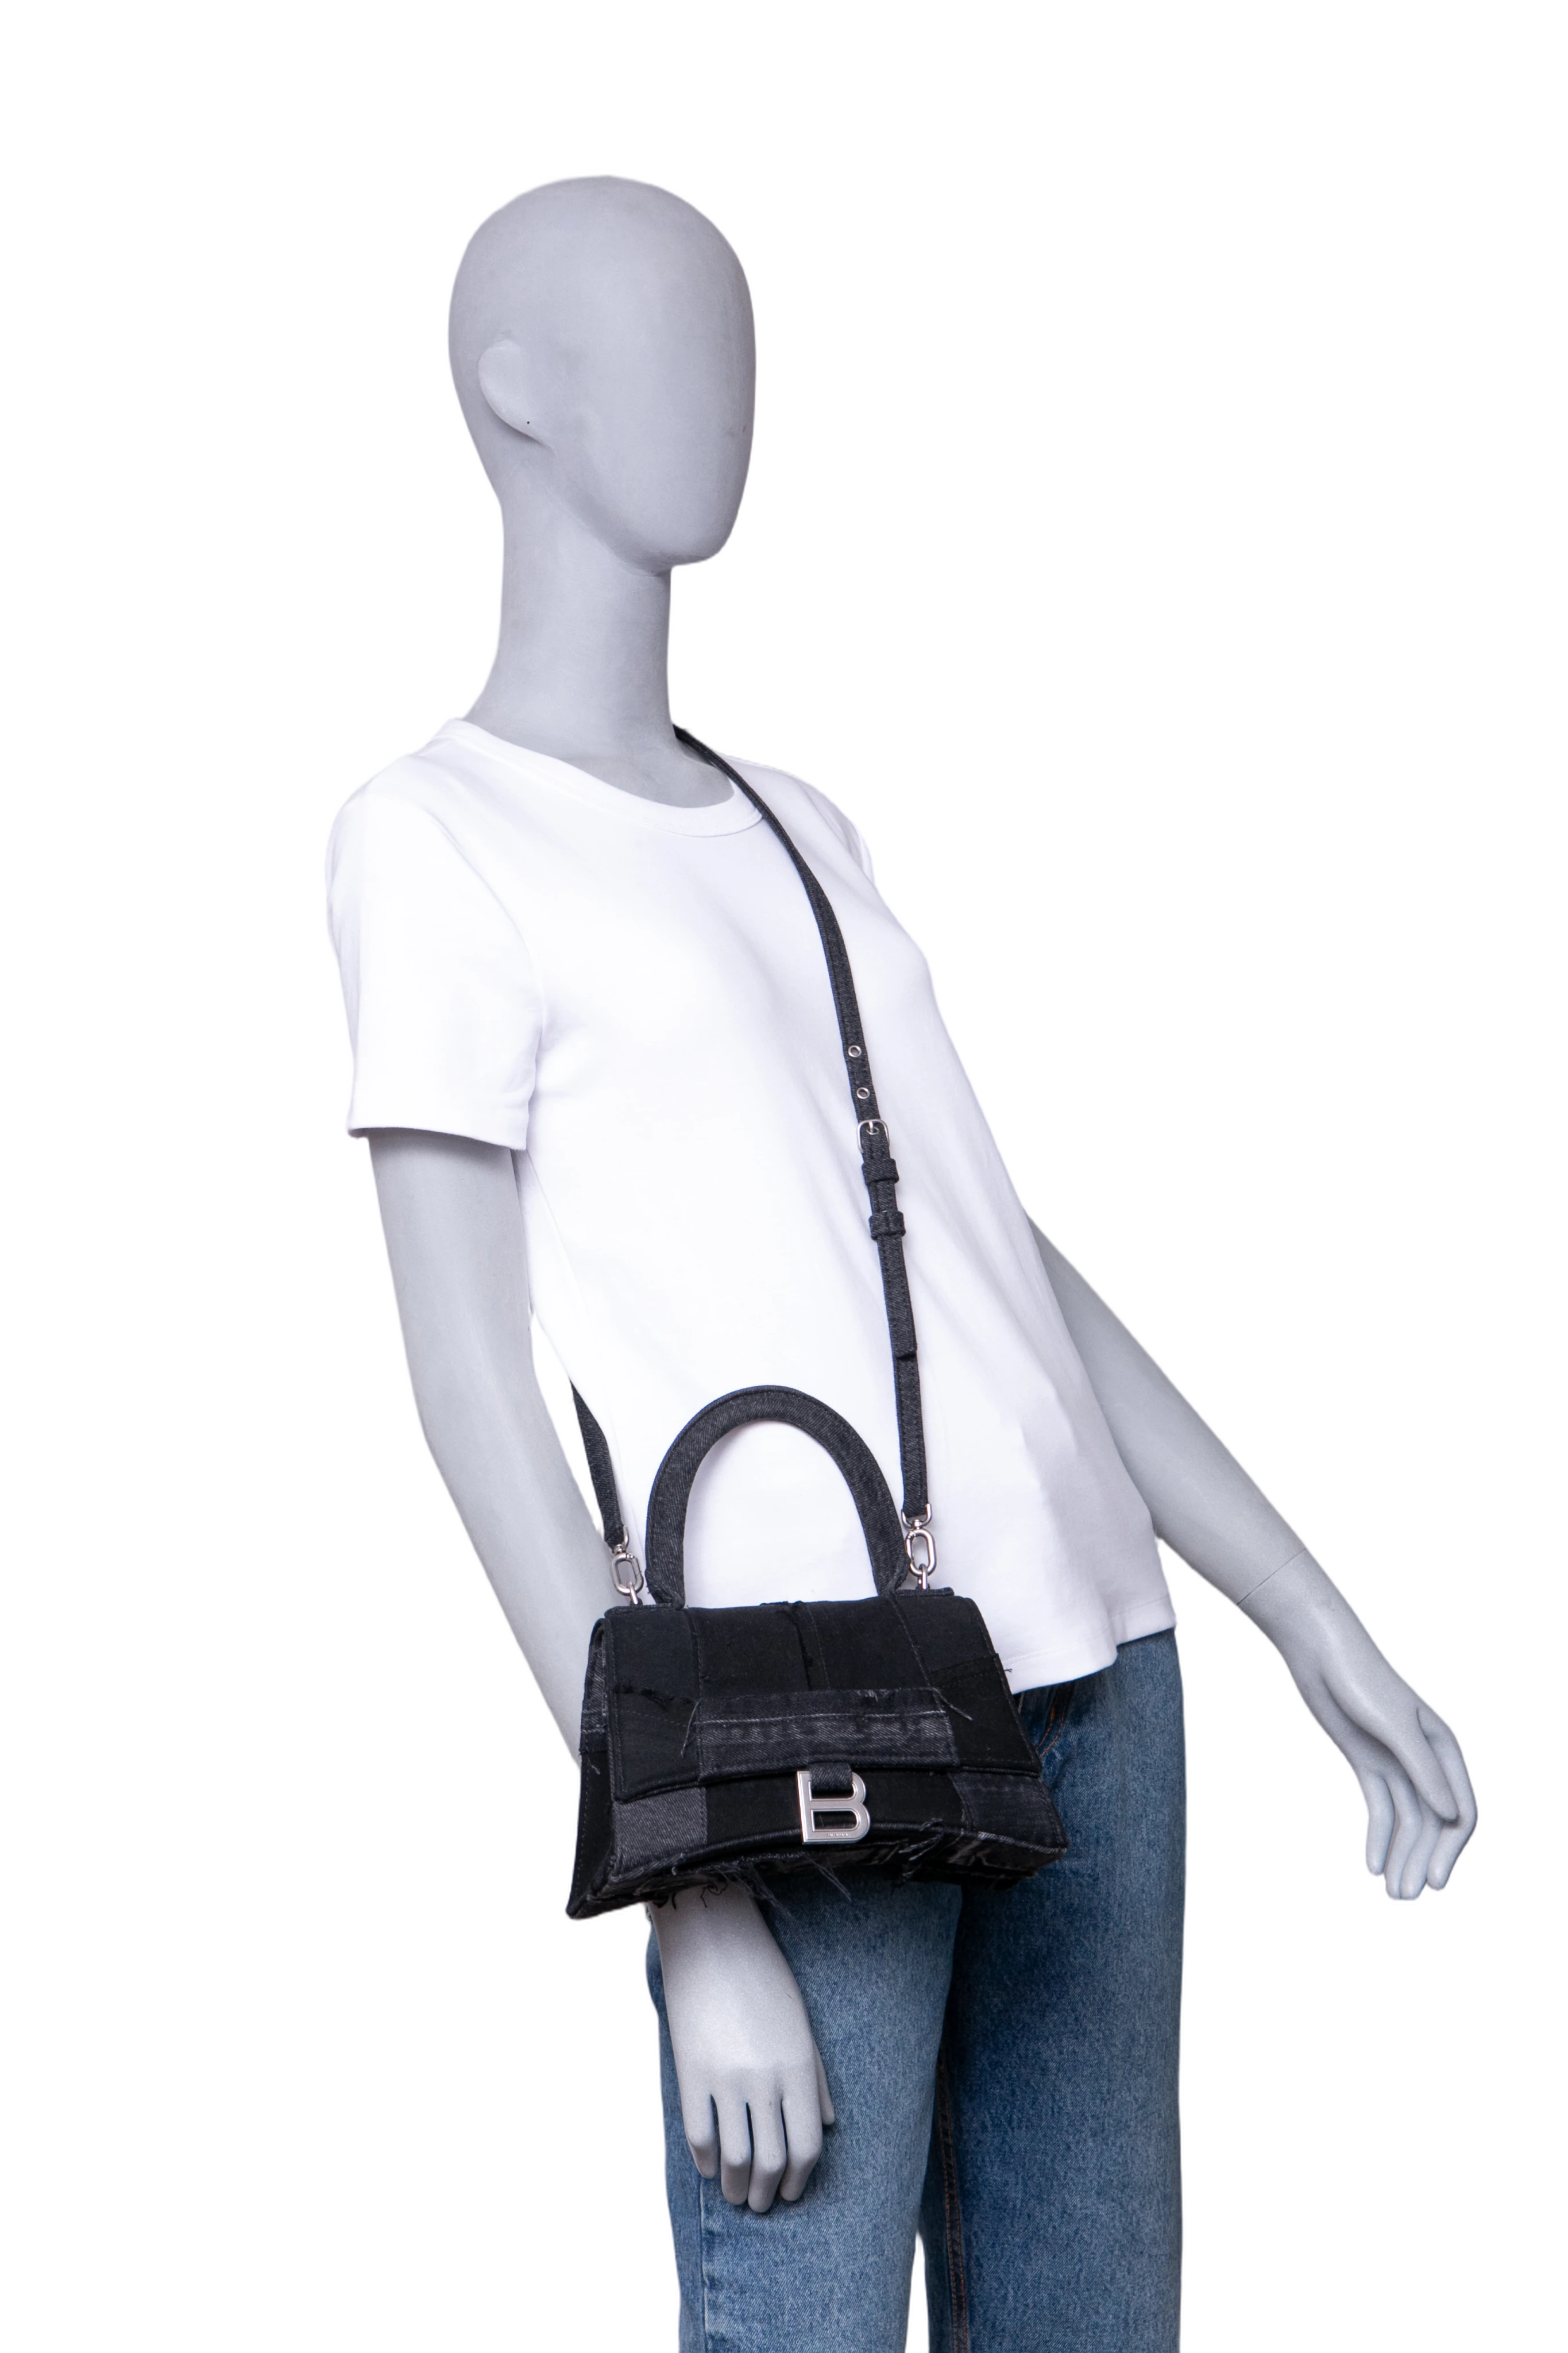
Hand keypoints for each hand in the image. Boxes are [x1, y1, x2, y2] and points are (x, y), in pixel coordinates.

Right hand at [652, 1880, 834, 2211]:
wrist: (714, 1942)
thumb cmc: (765, 1980)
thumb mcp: (802, 2025)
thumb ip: (817, 2079)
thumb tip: (826, 2126)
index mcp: (799, 2068)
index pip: (807, 2147)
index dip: (800, 2181)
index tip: (793, 2193)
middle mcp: (766, 2079)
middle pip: (772, 2162)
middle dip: (768, 2194)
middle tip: (762, 2203)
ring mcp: (726, 2079)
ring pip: (734, 2159)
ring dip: (737, 2188)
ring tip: (736, 2194)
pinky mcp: (691, 2073)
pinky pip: (698, 2136)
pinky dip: (705, 2163)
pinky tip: (710, 2167)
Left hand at [1242, 1554, 1479, 1903]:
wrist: (1318, 1648)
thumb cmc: (1361, 1677)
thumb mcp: (1395, 1725)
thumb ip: (1423, 1769)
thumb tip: (1453, 1818)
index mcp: (1443, 1749)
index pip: (1459, 1811)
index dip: (1449, 1850)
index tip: (1435, 1882)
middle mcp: (1424, 1759)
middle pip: (1432, 1823)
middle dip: (1422, 1861)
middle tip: (1408, 1898)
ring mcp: (1395, 1762)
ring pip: (1405, 1821)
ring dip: (1399, 1857)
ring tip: (1392, 1895)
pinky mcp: (1367, 1763)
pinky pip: (1378, 1809)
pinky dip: (1376, 1839)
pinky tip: (1370, 1867)